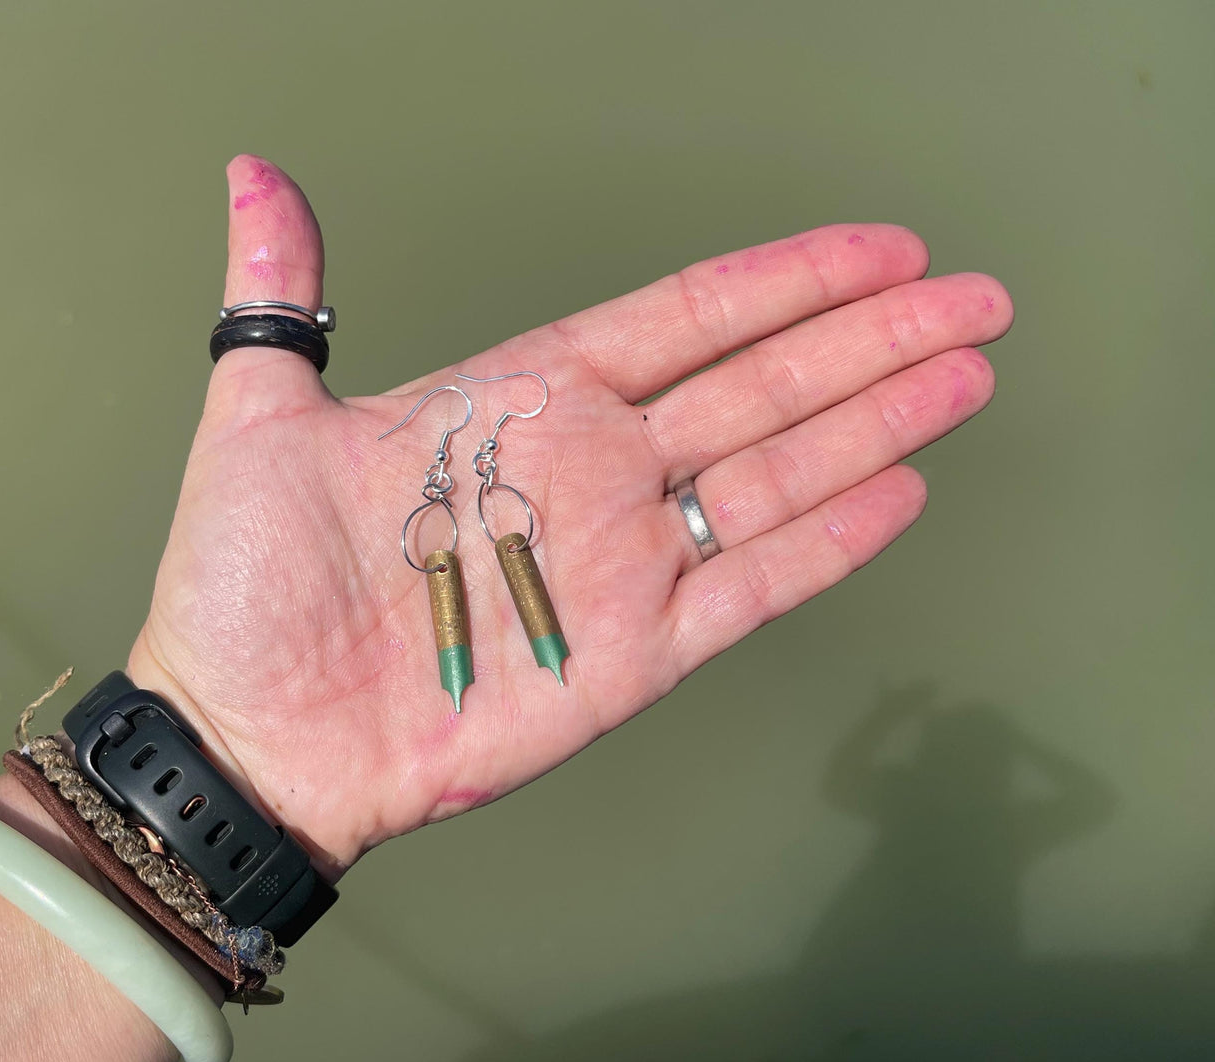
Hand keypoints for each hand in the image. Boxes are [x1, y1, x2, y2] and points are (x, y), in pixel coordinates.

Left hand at [128, 155, 1010, 877]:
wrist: (252, 734)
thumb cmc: (247, 584)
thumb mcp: (261, 414)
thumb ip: (280, 291)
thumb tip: (256, 173)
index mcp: (522, 403)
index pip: (684, 318)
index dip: (785, 279)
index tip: (875, 248)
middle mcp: (589, 472)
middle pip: (759, 384)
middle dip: (869, 338)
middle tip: (967, 296)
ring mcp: (620, 561)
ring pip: (775, 473)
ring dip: (874, 423)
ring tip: (963, 373)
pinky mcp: (634, 653)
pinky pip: (749, 585)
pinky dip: (827, 541)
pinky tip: (897, 490)